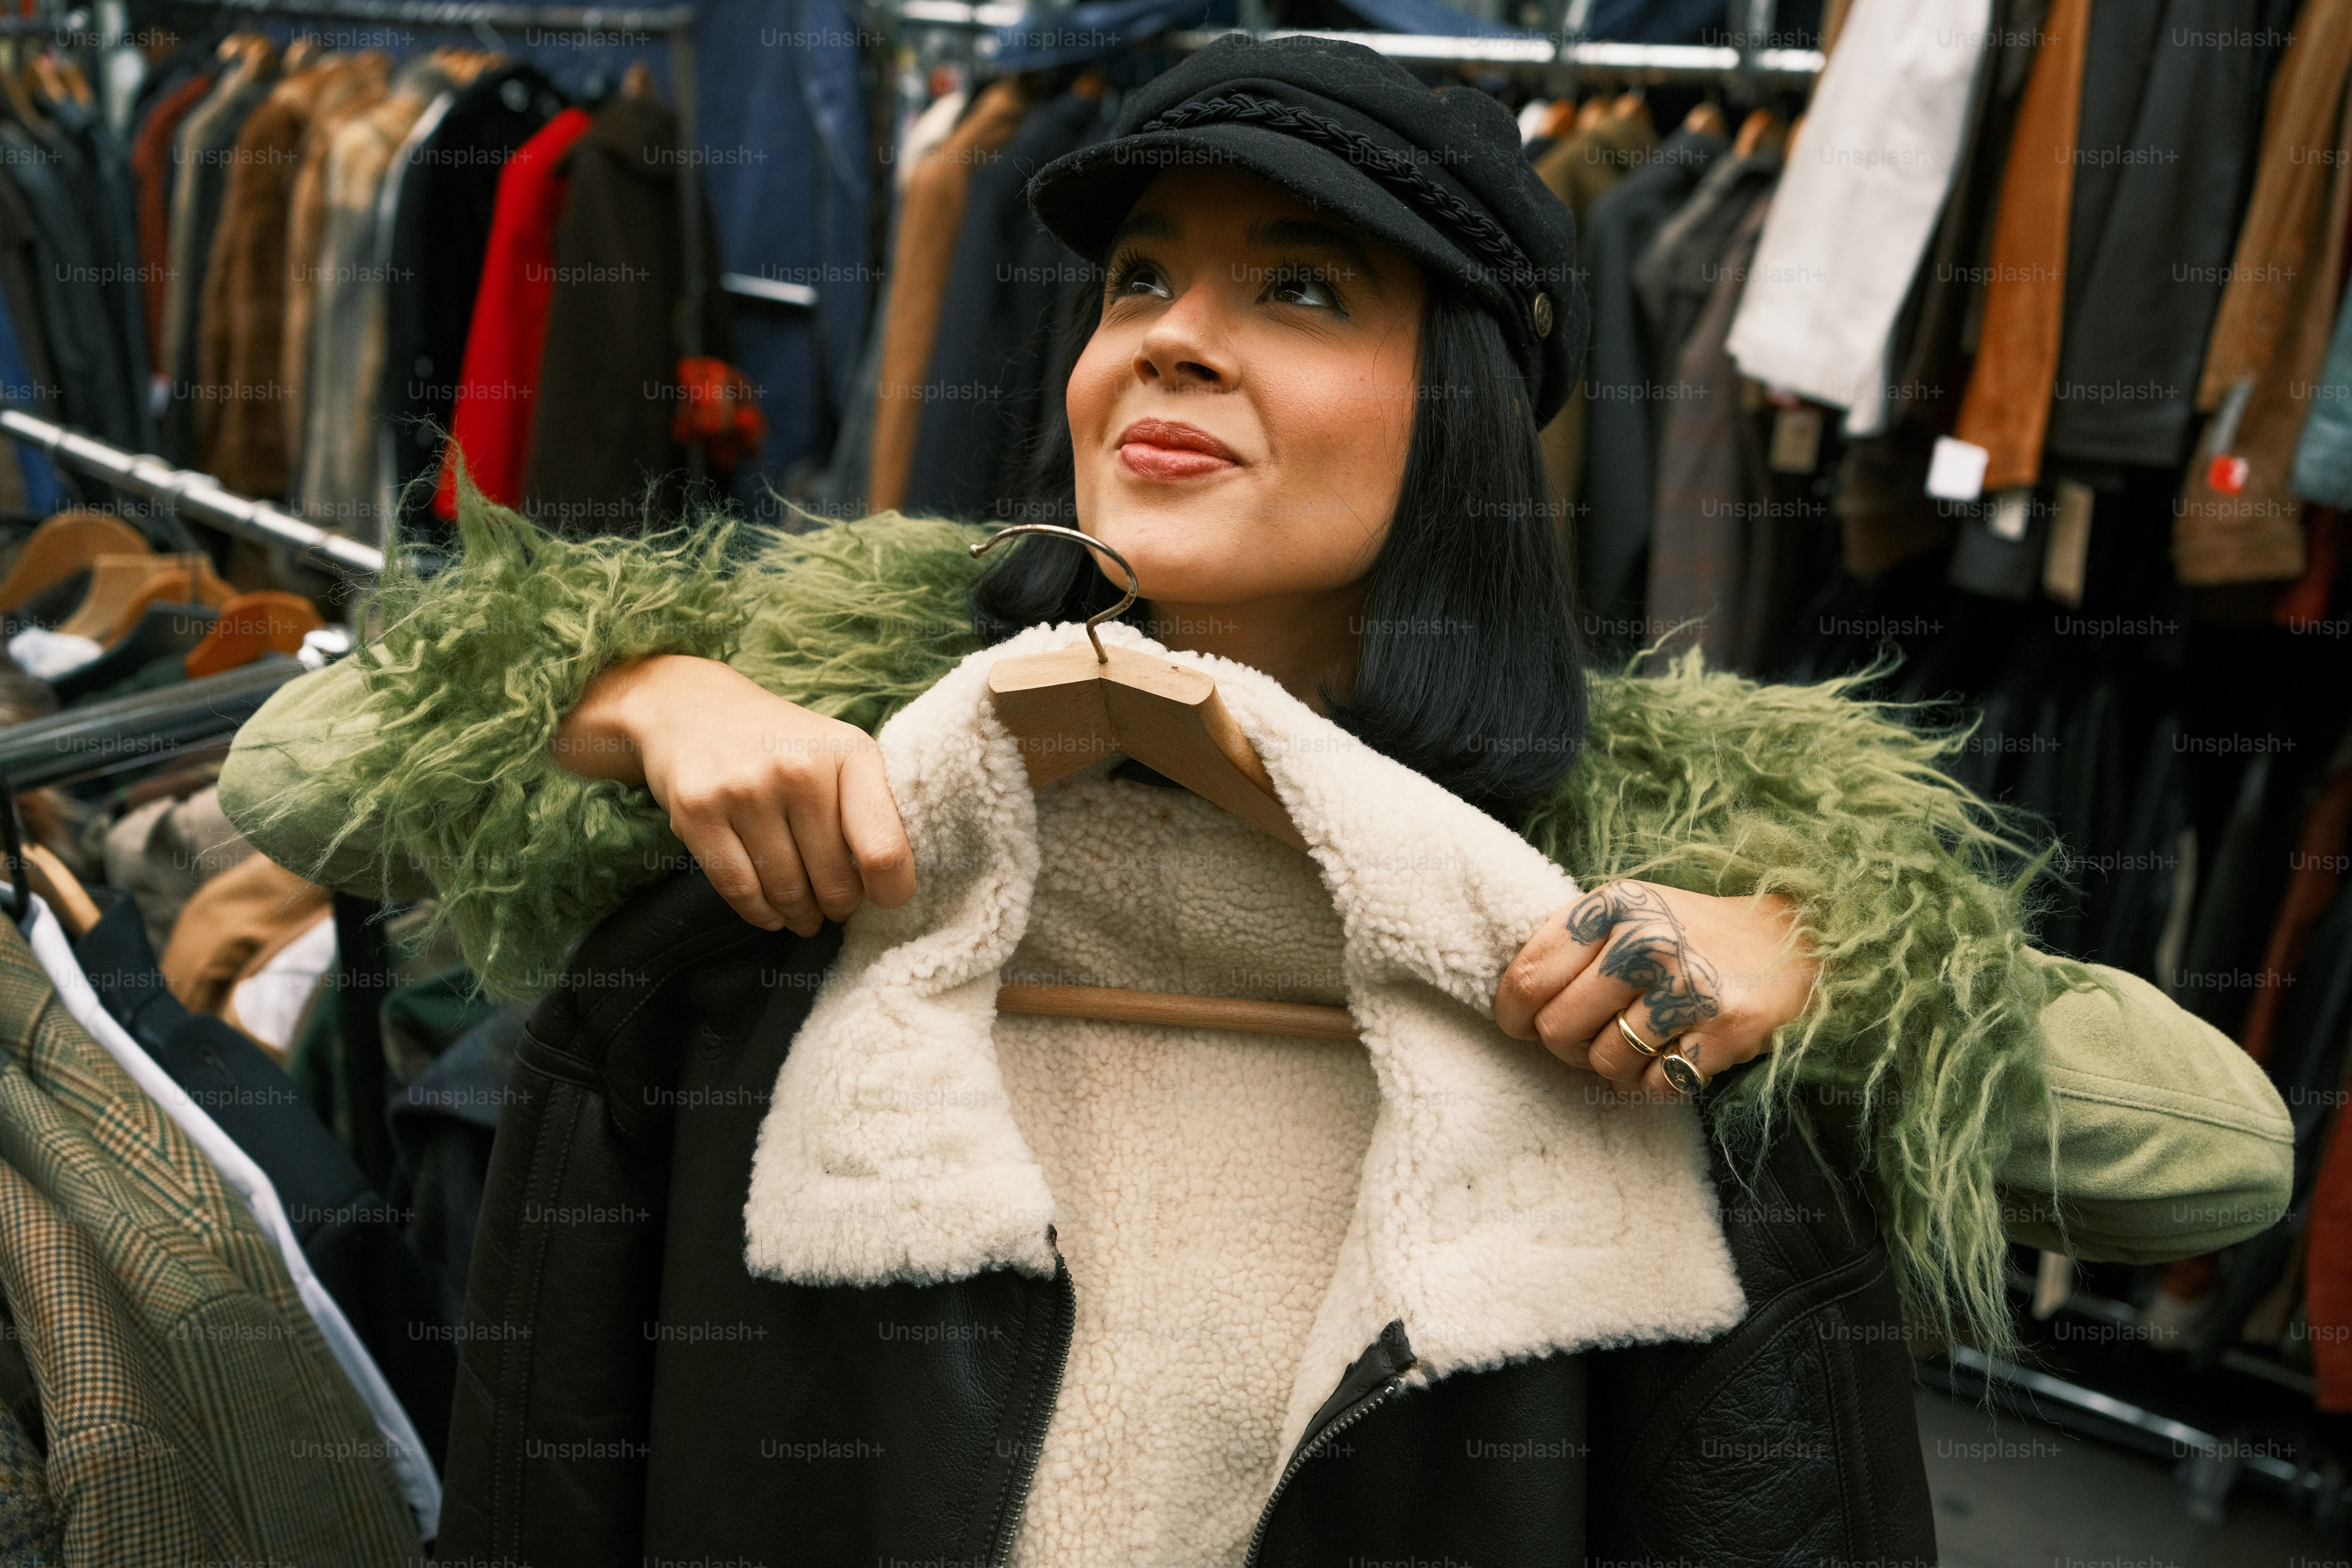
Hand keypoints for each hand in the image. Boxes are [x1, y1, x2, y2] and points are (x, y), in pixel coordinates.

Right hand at [548, 653, 913, 934]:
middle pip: (832, 879)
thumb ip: (870, 809)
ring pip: (785, 889)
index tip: (884, 898)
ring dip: (800, 916)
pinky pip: (739, 888)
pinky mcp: (698, 810)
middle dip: (838, 906)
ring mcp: (744, 788)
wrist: (691, 707)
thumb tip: (888, 887)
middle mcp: (798, 768)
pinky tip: (772, 916)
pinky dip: (760, 913)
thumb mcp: (839, 754)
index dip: (890, 890)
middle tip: (835, 909)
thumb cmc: (782, 745)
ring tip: (805, 917)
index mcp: (849, 753)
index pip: (883, 848)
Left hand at [1494, 880, 1817, 1098]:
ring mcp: (1688, 985)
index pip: (1528, 976)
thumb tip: (1513, 1002)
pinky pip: (1655, 1085)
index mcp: (1613, 905)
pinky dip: (1656, 1083)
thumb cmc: (1690, 932)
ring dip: (1616, 1067)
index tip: (1520, 1026)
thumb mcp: (1628, 913)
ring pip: (1606, 1062)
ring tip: (1642, 1042)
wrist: (1793, 937)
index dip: (1513, 1014)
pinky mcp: (1724, 1027)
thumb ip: (1572, 945)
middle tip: (1593, 1037)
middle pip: (1558, 1028)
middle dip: (1567, 1047)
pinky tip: (1674, 1053)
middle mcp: (1647, 939)